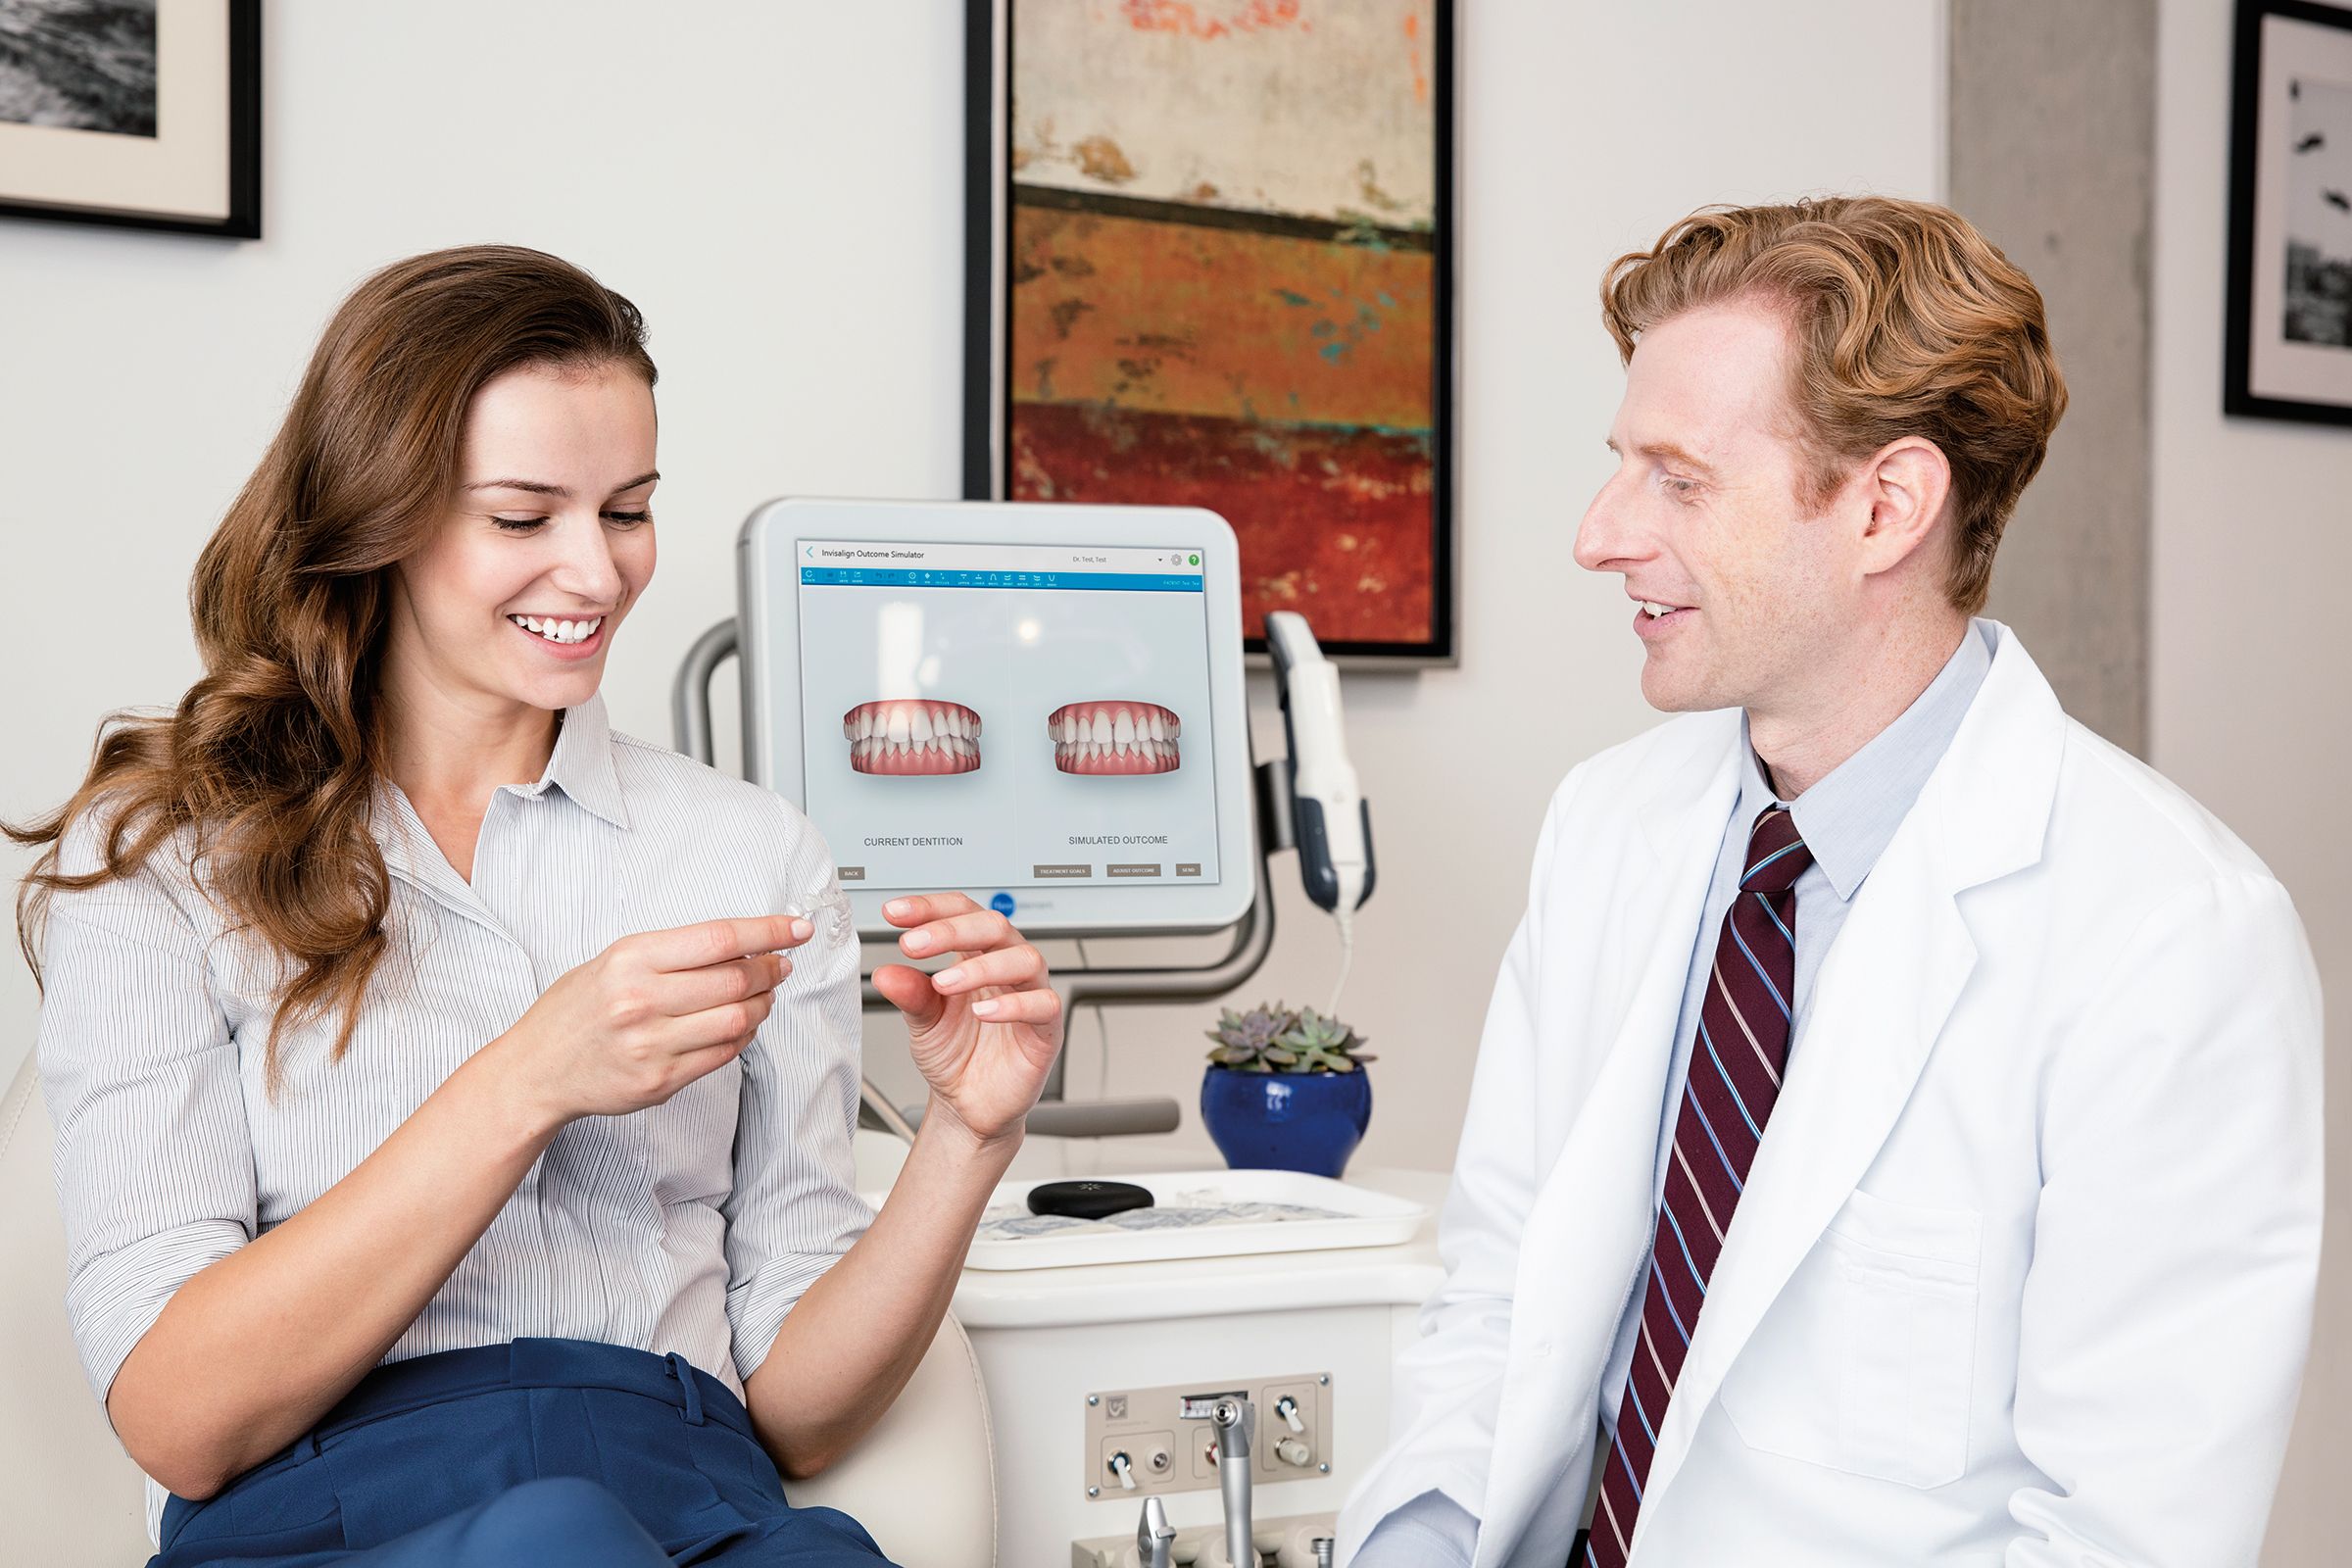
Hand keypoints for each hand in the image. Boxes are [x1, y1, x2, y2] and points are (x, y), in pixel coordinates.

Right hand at [498, 914, 812, 1127]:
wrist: (536, 1070)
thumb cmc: (574, 1011)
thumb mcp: (612, 961)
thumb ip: (671, 953)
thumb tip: (739, 945)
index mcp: (631, 960)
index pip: (719, 939)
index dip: (768, 932)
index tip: (795, 929)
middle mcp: (642, 1000)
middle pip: (736, 980)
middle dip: (771, 970)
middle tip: (781, 965)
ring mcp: (651, 1044)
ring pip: (737, 1019)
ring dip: (763, 1005)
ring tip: (764, 995)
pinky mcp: (660, 1081)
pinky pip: (723, 1055)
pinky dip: (743, 1036)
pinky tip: (742, 1024)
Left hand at [870, 893, 1063, 1147]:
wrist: (969, 1106)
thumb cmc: (955, 1056)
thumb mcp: (923, 1022)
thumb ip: (911, 995)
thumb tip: (887, 972)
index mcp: (976, 956)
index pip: (962, 913)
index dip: (930, 907)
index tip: (895, 912)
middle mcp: (1006, 968)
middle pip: (995, 925)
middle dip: (952, 930)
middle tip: (913, 943)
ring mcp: (1030, 995)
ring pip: (1024, 959)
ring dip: (982, 966)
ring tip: (943, 982)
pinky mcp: (1046, 1030)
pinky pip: (1043, 1005)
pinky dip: (1014, 1005)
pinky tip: (983, 1012)